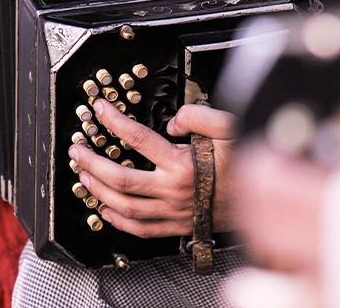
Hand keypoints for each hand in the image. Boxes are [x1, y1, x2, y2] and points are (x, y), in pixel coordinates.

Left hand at [68, 99, 236, 237]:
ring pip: (124, 206)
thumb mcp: (231, 127)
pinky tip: (106, 211)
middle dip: (92, 162)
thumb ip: (199, 117)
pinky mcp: (177, 226)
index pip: (138, 139)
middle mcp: (173, 190)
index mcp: (184, 164)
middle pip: (120, 178)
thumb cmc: (247, 164)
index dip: (115, 122)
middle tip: (78, 150)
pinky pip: (141, 229)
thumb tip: (173, 121)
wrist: (262, 200)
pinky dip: (118, 222)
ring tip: (85, 176)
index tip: (100, 111)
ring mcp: (173, 212)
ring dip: (99, 190)